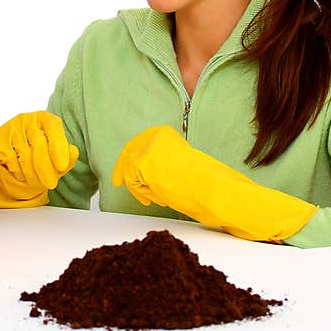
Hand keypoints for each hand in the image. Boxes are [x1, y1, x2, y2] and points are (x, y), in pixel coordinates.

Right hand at [0, 111, 78, 207]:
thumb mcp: (56, 158)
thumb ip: (67, 157)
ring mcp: (10, 128)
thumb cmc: (37, 157)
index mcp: (45, 119)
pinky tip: (20, 173)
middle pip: (39, 144)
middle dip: (46, 168)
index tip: (62, 166)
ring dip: (32, 174)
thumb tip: (73, 152)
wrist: (10, 162)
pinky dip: (17, 171)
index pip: (53, 128)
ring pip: (24, 155)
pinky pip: (9, 159)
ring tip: (35, 179)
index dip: (59, 148)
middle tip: (51, 184)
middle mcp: (27, 119)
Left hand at [112, 125, 316, 241]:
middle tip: (117, 183)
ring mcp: (146, 149)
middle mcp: (153, 136)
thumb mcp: (176, 162)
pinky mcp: (142, 164)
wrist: (213, 188)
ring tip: (159, 196)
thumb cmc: (202, 180)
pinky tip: (159, 197)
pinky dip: (143, 192)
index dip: (129, 158)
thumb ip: (158, 161)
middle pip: (128, 154)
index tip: (122, 172)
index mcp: (163, 132)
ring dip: (139, 187)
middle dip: (122, 170)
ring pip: (129, 170)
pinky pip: (132, 182)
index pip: (136, 143)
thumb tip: (137, 170)